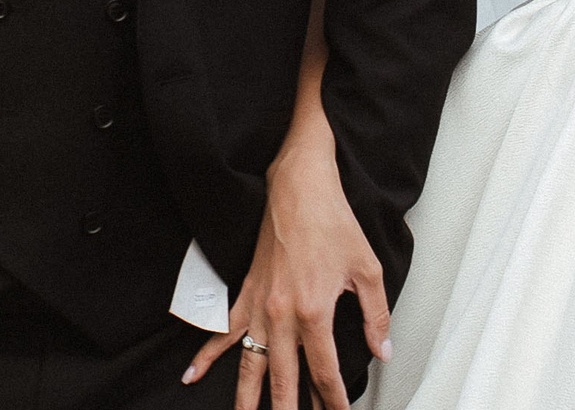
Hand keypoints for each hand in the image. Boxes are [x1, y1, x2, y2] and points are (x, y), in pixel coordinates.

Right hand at [185, 124, 391, 407]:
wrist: (299, 187)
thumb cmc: (333, 222)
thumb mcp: (367, 268)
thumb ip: (376, 315)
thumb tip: (382, 350)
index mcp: (315, 311)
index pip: (325, 371)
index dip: (334, 399)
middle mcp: (283, 315)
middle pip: (284, 379)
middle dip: (290, 409)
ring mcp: (259, 306)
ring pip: (250, 365)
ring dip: (248, 399)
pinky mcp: (245, 293)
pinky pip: (222, 331)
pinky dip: (206, 355)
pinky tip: (192, 375)